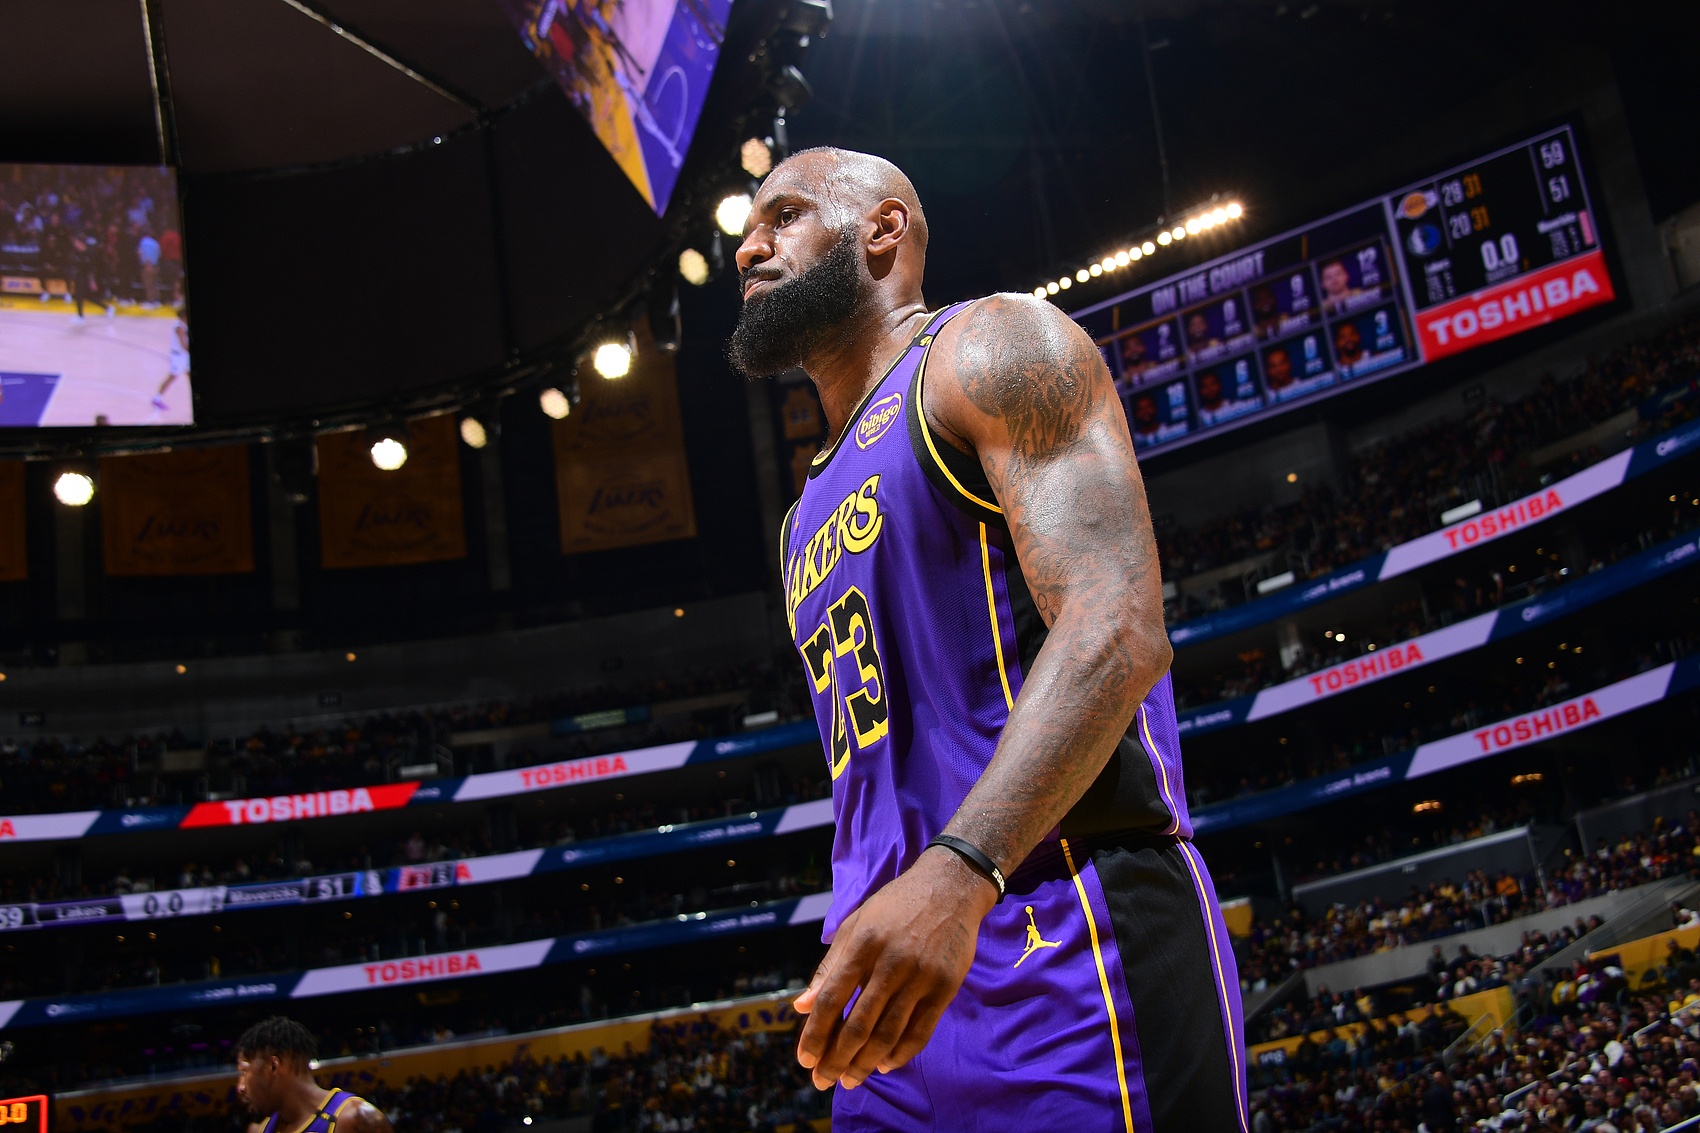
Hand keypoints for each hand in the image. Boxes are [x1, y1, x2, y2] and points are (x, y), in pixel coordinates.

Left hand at [793, 846, 997, 1089]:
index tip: (804, 1059)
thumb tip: (802, 1007)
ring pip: (889, 1033)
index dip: (816, 1032)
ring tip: (849, 1080)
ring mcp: (921, 976)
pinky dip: (901, 1053)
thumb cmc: (895, 906)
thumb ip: (829, 967)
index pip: (833, 998)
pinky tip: (884, 1065)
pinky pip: (920, 1031)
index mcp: (863, 944)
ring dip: (865, 1062)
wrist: (949, 888)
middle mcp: (891, 962)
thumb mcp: (856, 925)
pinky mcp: (945, 987)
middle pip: (859, 1023)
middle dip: (837, 1058)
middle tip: (822, 1081)